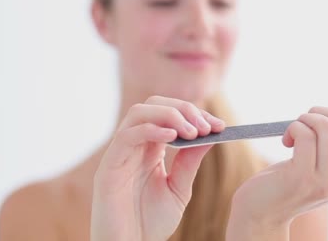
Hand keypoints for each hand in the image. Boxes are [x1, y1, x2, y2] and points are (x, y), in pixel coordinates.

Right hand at [91, 96, 224, 240]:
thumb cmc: (149, 223)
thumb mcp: (178, 189)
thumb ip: (189, 162)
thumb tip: (208, 136)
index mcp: (149, 149)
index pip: (169, 115)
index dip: (194, 114)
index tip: (219, 125)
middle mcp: (133, 145)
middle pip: (153, 105)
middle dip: (183, 110)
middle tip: (206, 127)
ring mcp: (119, 153)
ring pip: (138, 113)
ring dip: (169, 115)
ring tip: (192, 132)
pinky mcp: (108, 166)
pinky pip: (126, 136)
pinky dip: (151, 129)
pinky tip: (173, 137)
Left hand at [226, 107, 327, 239]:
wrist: (263, 212)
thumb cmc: (289, 181)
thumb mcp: (322, 167)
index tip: (315, 127)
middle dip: (319, 113)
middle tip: (301, 124)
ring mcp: (327, 183)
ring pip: (327, 126)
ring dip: (304, 119)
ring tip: (292, 132)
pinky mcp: (303, 178)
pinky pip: (305, 134)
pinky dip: (293, 128)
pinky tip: (286, 141)